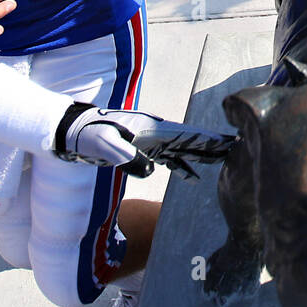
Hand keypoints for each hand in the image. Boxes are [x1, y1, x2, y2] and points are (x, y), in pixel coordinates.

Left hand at [53, 104, 236, 179]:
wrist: (70, 131)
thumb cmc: (86, 135)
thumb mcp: (103, 145)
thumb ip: (126, 155)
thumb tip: (149, 171)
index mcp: (151, 128)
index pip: (186, 134)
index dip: (208, 139)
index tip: (229, 142)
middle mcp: (155, 132)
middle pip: (190, 140)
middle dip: (212, 145)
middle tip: (237, 150)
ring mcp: (149, 140)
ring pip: (182, 149)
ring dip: (200, 156)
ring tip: (221, 163)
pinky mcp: (141, 150)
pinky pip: (168, 159)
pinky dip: (182, 166)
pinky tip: (191, 178)